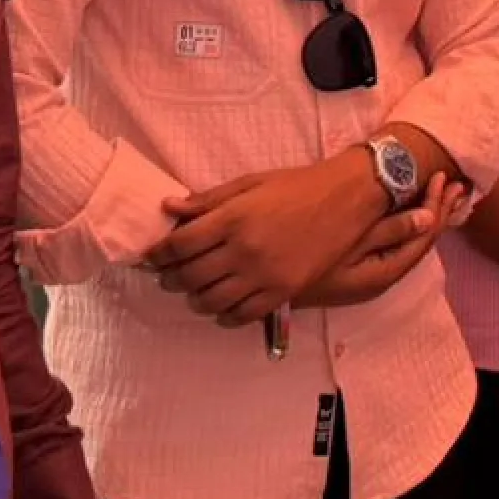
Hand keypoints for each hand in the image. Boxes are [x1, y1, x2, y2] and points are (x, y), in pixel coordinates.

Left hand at [149, 157, 379, 322]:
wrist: (347, 199)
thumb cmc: (297, 186)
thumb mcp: (250, 183)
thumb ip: (209, 199)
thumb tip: (169, 207)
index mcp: (233, 219)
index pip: (179, 245)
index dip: (159, 254)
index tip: (152, 256)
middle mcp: (243, 250)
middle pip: (189, 276)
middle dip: (170, 278)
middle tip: (167, 276)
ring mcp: (264, 275)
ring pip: (211, 300)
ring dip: (193, 299)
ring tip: (192, 292)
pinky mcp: (283, 292)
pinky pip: (242, 315)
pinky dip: (223, 316)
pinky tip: (220, 307)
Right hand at [300, 174, 463, 308]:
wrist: (271, 278)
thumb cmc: (308, 260)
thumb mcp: (349, 243)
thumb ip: (390, 231)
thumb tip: (431, 218)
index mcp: (386, 271)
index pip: (423, 237)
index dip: (437, 207)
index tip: (444, 178)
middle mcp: (385, 276)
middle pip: (422, 241)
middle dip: (440, 210)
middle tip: (457, 182)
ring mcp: (372, 275)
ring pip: (410, 243)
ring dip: (428, 216)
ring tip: (443, 192)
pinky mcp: (360, 269)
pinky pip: (396, 245)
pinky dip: (409, 224)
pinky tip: (412, 210)